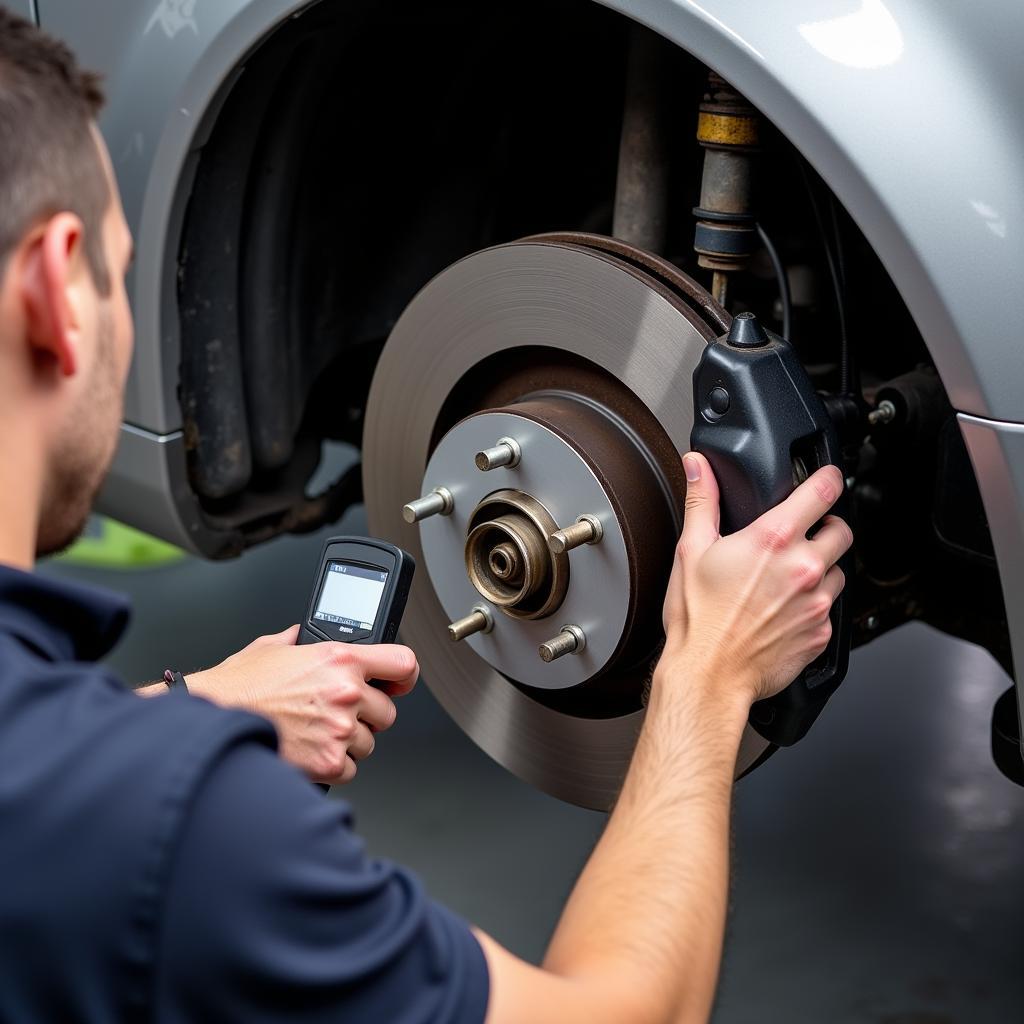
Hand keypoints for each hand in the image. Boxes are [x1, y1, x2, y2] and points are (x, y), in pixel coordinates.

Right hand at [186, 626, 418, 784]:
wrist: (211, 721)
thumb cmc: (237, 687)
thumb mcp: (272, 647)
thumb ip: (300, 640)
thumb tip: (304, 635)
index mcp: (340, 659)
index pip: (403, 663)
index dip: (404, 676)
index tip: (398, 683)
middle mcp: (346, 692)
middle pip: (387, 712)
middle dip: (365, 715)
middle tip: (332, 713)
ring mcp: (340, 730)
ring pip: (369, 743)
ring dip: (347, 741)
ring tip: (313, 731)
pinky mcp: (328, 763)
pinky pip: (350, 769)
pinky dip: (332, 765)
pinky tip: (308, 750)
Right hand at [660, 452, 851, 705]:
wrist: (708, 675)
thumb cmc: (698, 619)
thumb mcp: (691, 550)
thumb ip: (702, 501)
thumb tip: (698, 467)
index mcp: (773, 540)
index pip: (822, 491)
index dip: (828, 478)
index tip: (827, 478)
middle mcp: (804, 568)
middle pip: (842, 531)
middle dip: (826, 528)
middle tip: (802, 537)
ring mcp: (817, 602)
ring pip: (840, 572)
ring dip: (822, 570)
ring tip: (789, 580)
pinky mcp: (821, 633)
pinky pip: (830, 610)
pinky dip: (814, 606)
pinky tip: (785, 610)